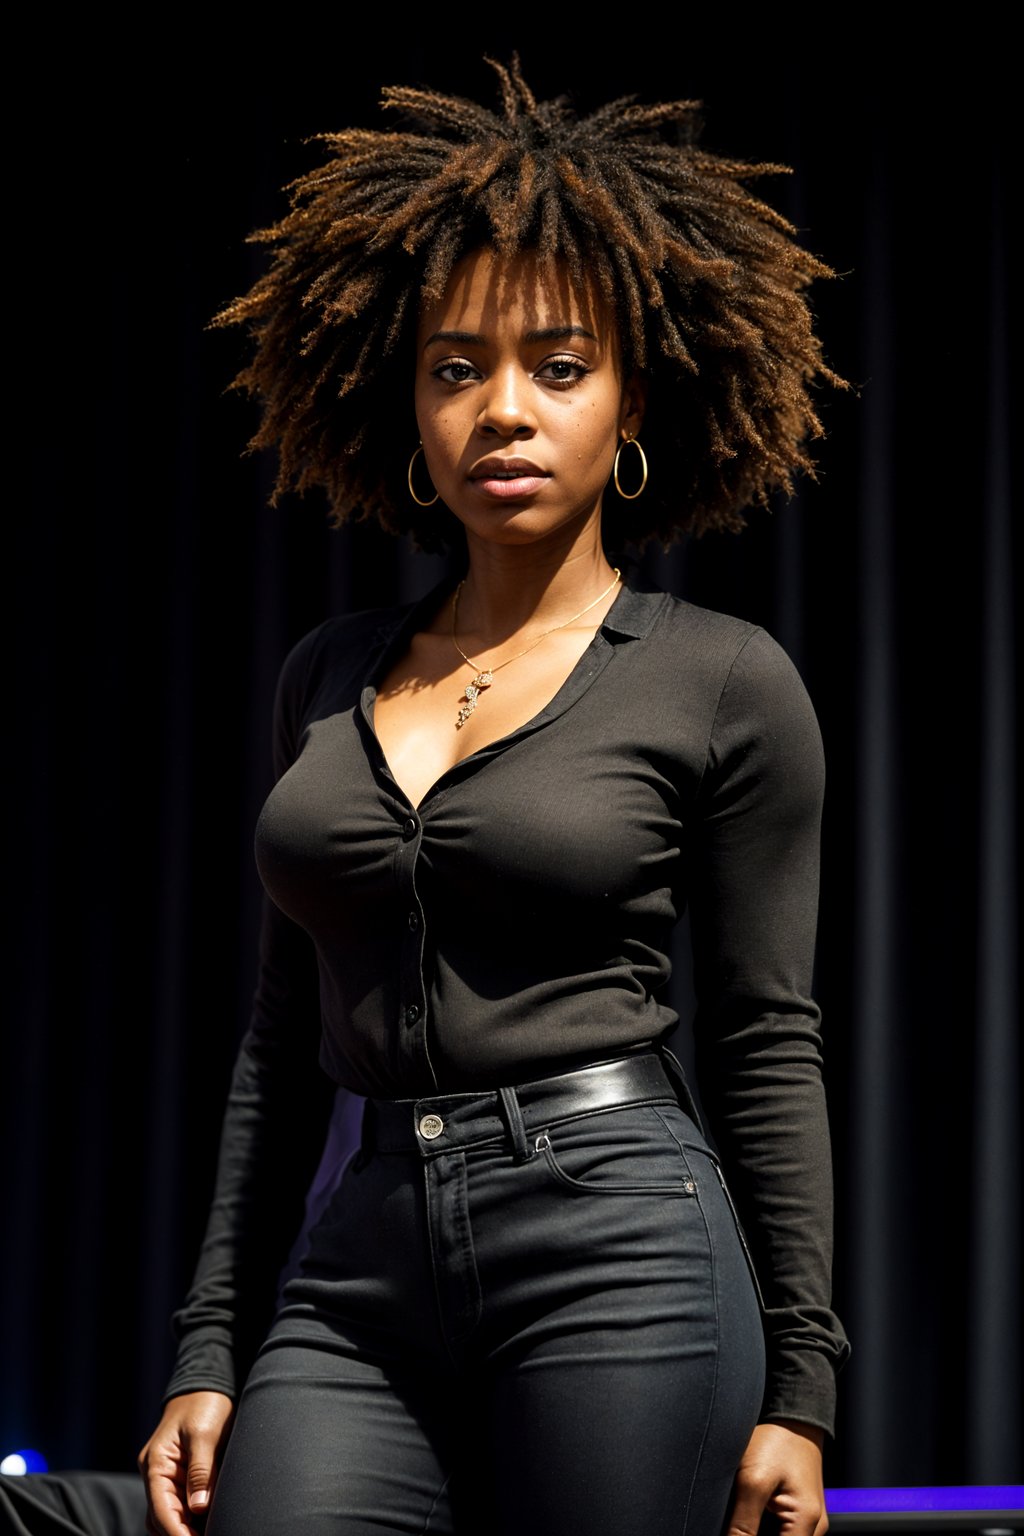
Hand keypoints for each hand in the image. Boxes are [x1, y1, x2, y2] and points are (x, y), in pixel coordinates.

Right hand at [138, 1391, 234, 1534]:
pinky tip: (206, 1523)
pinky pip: (180, 1504)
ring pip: (169, 1514)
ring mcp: (166, 1476)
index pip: (160, 1509)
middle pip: (161, 1517)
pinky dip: (190, 1518)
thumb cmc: (204, 1403)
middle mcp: (155, 1473)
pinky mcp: (179, 1476)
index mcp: (155, 1463)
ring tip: (210, 1532)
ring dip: (184, 1527)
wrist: (205, 1384)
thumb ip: (201, 1471)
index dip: (177, 1532)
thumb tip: (198, 1509)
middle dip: (180, 1533)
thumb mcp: (204, 1433)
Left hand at [725, 1419, 827, 1535]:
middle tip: (734, 1521)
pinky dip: (760, 1526)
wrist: (793, 1413)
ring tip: (741, 1513)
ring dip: (754, 1531)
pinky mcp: (798, 1511)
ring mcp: (807, 1520)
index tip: (733, 1532)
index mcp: (807, 1524)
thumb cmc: (777, 1439)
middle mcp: (813, 1528)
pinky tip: (747, 1515)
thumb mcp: (753, 1480)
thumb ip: (743, 1523)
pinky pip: (780, 1531)